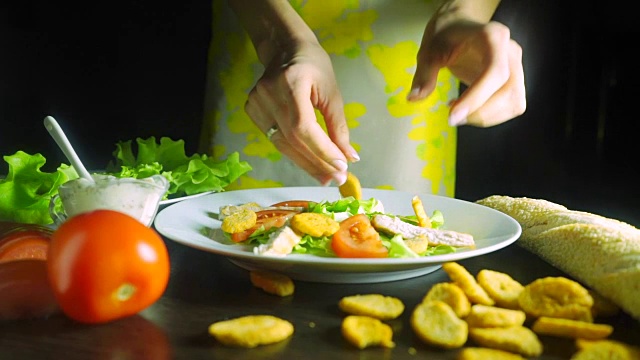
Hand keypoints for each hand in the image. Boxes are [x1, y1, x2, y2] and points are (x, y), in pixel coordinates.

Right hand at [244, 40, 357, 185]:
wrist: (285, 50)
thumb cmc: (314, 68)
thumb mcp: (332, 93)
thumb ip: (338, 127)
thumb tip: (350, 158)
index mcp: (291, 83)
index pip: (303, 126)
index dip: (322, 150)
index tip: (341, 167)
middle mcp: (269, 93)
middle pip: (293, 139)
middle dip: (317, 162)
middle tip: (337, 178)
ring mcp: (256, 102)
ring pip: (283, 144)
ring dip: (307, 163)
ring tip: (326, 176)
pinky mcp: (252, 110)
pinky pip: (275, 140)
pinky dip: (293, 153)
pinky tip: (309, 161)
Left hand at [408, 18, 525, 126]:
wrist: (460, 27)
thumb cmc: (445, 37)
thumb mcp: (429, 51)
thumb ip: (424, 74)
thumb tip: (414, 98)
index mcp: (493, 38)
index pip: (494, 72)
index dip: (477, 98)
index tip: (453, 116)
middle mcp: (510, 52)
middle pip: (508, 92)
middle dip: (479, 112)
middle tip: (452, 117)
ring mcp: (516, 67)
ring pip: (514, 103)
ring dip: (486, 117)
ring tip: (459, 112)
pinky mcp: (514, 81)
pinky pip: (512, 106)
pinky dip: (491, 115)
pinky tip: (469, 108)